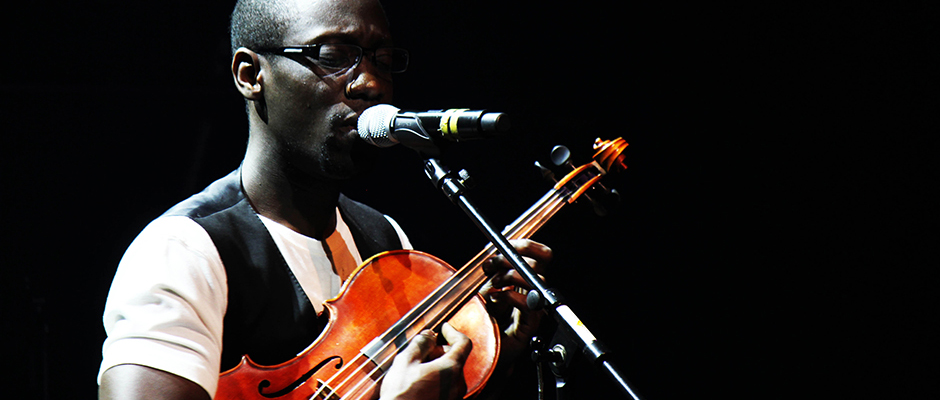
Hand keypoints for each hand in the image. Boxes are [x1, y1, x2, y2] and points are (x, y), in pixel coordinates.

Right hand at [380, 323, 472, 399]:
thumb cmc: (401, 395)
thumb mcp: (406, 362)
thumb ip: (420, 344)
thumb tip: (429, 335)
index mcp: (451, 368)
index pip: (463, 343)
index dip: (453, 332)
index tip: (443, 328)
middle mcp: (458, 383)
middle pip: (456, 358)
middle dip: (441, 350)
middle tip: (423, 350)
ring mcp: (454, 396)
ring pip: (450, 372)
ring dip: (437, 364)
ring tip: (417, 367)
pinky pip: (447, 385)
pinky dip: (437, 377)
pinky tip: (419, 380)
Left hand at [480, 239, 551, 362]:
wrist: (482, 351)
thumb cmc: (482, 322)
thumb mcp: (484, 289)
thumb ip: (493, 273)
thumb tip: (494, 255)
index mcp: (521, 281)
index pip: (536, 256)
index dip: (526, 246)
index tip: (510, 244)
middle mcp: (529, 292)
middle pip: (537, 264)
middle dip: (513, 258)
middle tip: (494, 265)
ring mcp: (532, 307)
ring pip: (534, 280)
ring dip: (510, 277)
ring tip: (494, 284)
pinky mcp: (530, 324)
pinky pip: (529, 304)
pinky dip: (511, 297)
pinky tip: (497, 299)